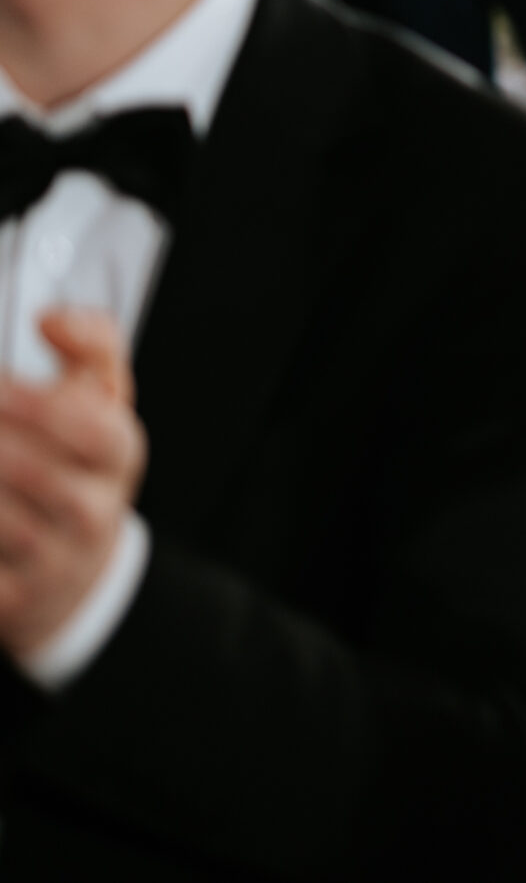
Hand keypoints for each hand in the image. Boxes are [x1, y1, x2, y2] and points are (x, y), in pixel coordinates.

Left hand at [0, 311, 146, 661]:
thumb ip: (90, 345)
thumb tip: (51, 319)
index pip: (90, 429)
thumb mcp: (103, 404)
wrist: (75, 574)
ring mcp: (55, 561)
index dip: (37, 404)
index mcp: (118, 456)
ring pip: (3, 522)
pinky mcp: (14, 601)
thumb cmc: (80, 471)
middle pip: (34, 473)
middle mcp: (95, 511)